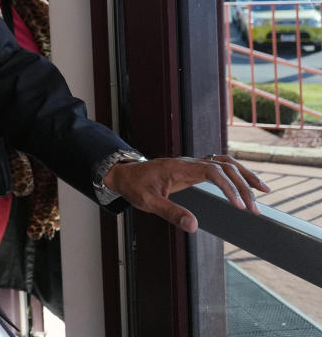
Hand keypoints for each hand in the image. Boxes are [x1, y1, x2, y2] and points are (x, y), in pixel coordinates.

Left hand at [103, 154, 270, 232]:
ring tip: (264, 190)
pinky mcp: (193, 168)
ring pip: (225, 162)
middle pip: (225, 166)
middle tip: (255, 208)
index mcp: (180, 168)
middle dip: (243, 185)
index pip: (213, 172)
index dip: (229, 188)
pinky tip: (246, 184)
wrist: (124, 173)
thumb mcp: (148, 202)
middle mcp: (189, 162)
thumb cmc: (135, 186)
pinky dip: (235, 173)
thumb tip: (193, 226)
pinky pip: (219, 166)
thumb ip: (170, 213)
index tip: (239, 206)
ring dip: (244, 175)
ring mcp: (192, 163)